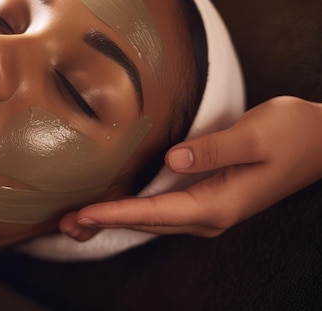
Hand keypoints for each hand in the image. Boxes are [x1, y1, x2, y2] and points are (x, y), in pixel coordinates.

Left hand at [60, 96, 321, 240]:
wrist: (321, 141)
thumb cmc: (292, 134)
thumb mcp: (255, 136)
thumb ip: (213, 149)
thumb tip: (174, 159)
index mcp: (216, 205)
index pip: (153, 213)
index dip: (115, 214)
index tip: (82, 214)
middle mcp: (208, 215)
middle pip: (146, 224)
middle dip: (104, 223)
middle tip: (63, 222)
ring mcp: (207, 210)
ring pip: (151, 220)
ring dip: (114, 220)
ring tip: (76, 220)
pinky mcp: (206, 198)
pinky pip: (161, 210)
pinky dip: (132, 211)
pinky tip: (114, 206)